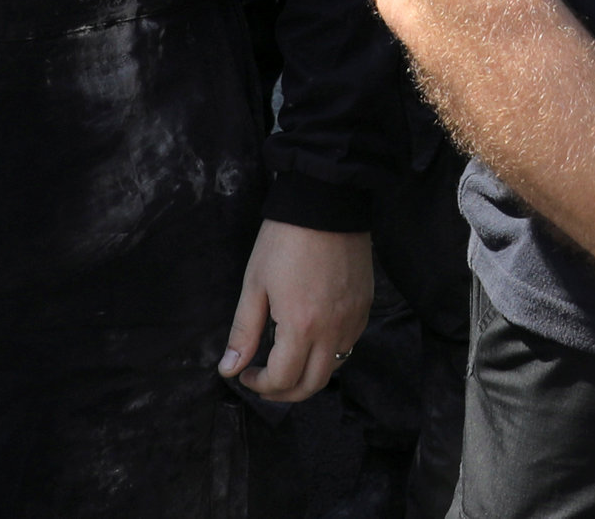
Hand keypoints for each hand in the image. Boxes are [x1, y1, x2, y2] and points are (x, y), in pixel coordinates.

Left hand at [220, 221, 371, 401]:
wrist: (326, 203)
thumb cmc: (285, 240)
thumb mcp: (255, 284)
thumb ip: (243, 332)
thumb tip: (229, 369)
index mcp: (301, 326)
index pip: (283, 380)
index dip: (260, 385)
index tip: (246, 373)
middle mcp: (332, 329)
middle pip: (311, 385)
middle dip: (284, 392)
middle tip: (265, 380)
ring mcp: (353, 319)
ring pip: (334, 368)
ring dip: (308, 375)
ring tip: (287, 360)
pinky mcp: (365, 306)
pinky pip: (349, 345)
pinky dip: (330, 353)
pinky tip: (312, 338)